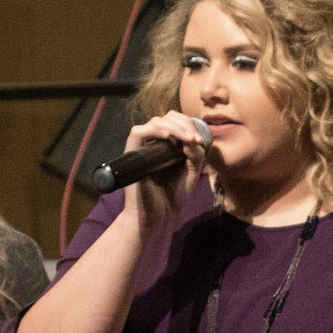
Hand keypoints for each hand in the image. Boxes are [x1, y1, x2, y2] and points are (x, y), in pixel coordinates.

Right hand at [121, 110, 210, 233]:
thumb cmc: (174, 196)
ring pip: (155, 122)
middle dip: (184, 124)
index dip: (189, 125)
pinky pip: (138, 131)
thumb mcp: (192, 172)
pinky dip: (154, 130)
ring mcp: (142, 147)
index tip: (200, 140)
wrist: (159, 215)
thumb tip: (192, 138)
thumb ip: (196, 154)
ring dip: (175, 127)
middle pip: (166, 117)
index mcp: (168, 145)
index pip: (176, 122)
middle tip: (195, 139)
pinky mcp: (132, 152)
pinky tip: (168, 138)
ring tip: (187, 140)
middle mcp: (154, 143)